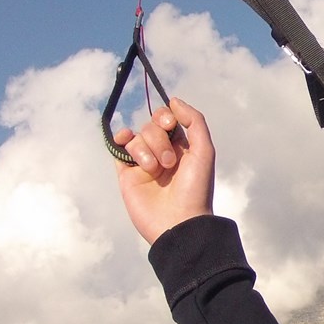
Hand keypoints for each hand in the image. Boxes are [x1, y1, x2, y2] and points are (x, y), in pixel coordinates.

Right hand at [113, 98, 215, 244]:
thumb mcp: (204, 151)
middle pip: (151, 126)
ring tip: (155, 171)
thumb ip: (195, 121)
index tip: (169, 125)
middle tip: (169, 162)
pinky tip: (126, 142)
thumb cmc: (196, 189)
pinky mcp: (127, 173)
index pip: (167, 118)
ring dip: (145, 150)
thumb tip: (174, 101)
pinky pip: (119, 148)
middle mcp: (162, 152)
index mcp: (182, 146)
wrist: (177, 222)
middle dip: (158, 140)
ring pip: (136, 137)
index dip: (165, 117)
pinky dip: (121, 140)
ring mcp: (144, 162)